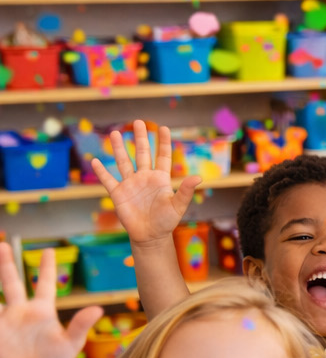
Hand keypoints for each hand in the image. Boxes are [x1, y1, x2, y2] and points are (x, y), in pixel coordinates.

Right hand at [0, 246, 100, 357]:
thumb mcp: (71, 344)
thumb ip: (80, 326)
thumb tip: (98, 309)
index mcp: (42, 311)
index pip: (46, 284)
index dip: (47, 268)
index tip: (48, 250)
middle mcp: (22, 311)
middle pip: (12, 283)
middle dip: (6, 264)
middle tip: (2, 245)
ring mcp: (6, 321)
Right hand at [92, 120, 199, 243]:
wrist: (150, 236)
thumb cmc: (166, 221)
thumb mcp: (178, 206)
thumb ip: (185, 191)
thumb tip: (198, 177)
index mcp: (160, 178)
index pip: (162, 156)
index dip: (163, 142)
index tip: (163, 127)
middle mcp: (145, 177)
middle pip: (142, 153)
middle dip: (140, 138)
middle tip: (138, 122)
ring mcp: (130, 184)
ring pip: (124, 162)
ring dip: (120, 148)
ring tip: (116, 133)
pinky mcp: (118, 193)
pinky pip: (108, 180)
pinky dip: (101, 171)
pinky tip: (95, 161)